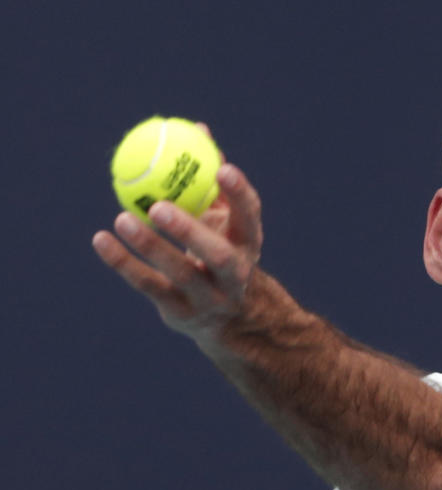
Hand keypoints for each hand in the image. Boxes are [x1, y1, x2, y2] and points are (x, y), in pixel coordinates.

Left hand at [92, 160, 263, 342]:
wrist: (228, 317)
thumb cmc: (221, 250)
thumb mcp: (224, 219)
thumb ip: (212, 180)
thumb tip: (199, 130)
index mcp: (248, 244)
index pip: (250, 218)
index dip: (239, 194)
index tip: (222, 168)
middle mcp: (235, 275)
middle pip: (218, 255)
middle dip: (190, 231)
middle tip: (158, 206)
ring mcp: (209, 298)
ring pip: (181, 274)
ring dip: (151, 247)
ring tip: (121, 219)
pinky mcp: (181, 312)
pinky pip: (149, 285)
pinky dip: (123, 263)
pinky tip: (101, 240)